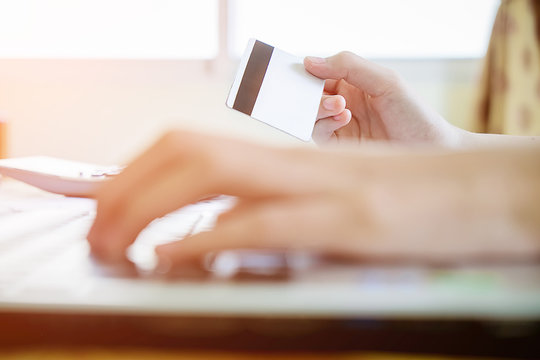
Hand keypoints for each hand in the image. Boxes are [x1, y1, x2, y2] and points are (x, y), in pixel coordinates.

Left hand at [87, 130, 539, 269]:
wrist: (479, 192)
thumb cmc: (403, 198)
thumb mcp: (325, 198)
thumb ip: (269, 207)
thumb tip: (211, 230)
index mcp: (287, 155)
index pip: (191, 142)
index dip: (136, 171)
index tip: (109, 207)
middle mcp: (295, 160)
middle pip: (187, 150)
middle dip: (125, 190)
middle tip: (99, 235)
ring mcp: (320, 186)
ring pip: (211, 170)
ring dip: (147, 207)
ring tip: (118, 247)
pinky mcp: (347, 222)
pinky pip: (262, 220)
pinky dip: (207, 238)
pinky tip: (174, 259)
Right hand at [306, 52, 462, 145]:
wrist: (428, 150)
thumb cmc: (413, 114)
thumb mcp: (384, 80)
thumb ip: (348, 66)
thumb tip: (310, 61)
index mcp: (353, 82)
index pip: (321, 72)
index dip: (309, 70)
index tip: (301, 70)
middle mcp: (344, 103)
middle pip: (311, 93)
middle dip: (310, 91)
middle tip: (320, 91)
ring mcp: (340, 125)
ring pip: (311, 113)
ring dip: (319, 107)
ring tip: (339, 106)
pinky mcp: (338, 146)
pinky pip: (318, 133)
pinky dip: (325, 123)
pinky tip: (344, 118)